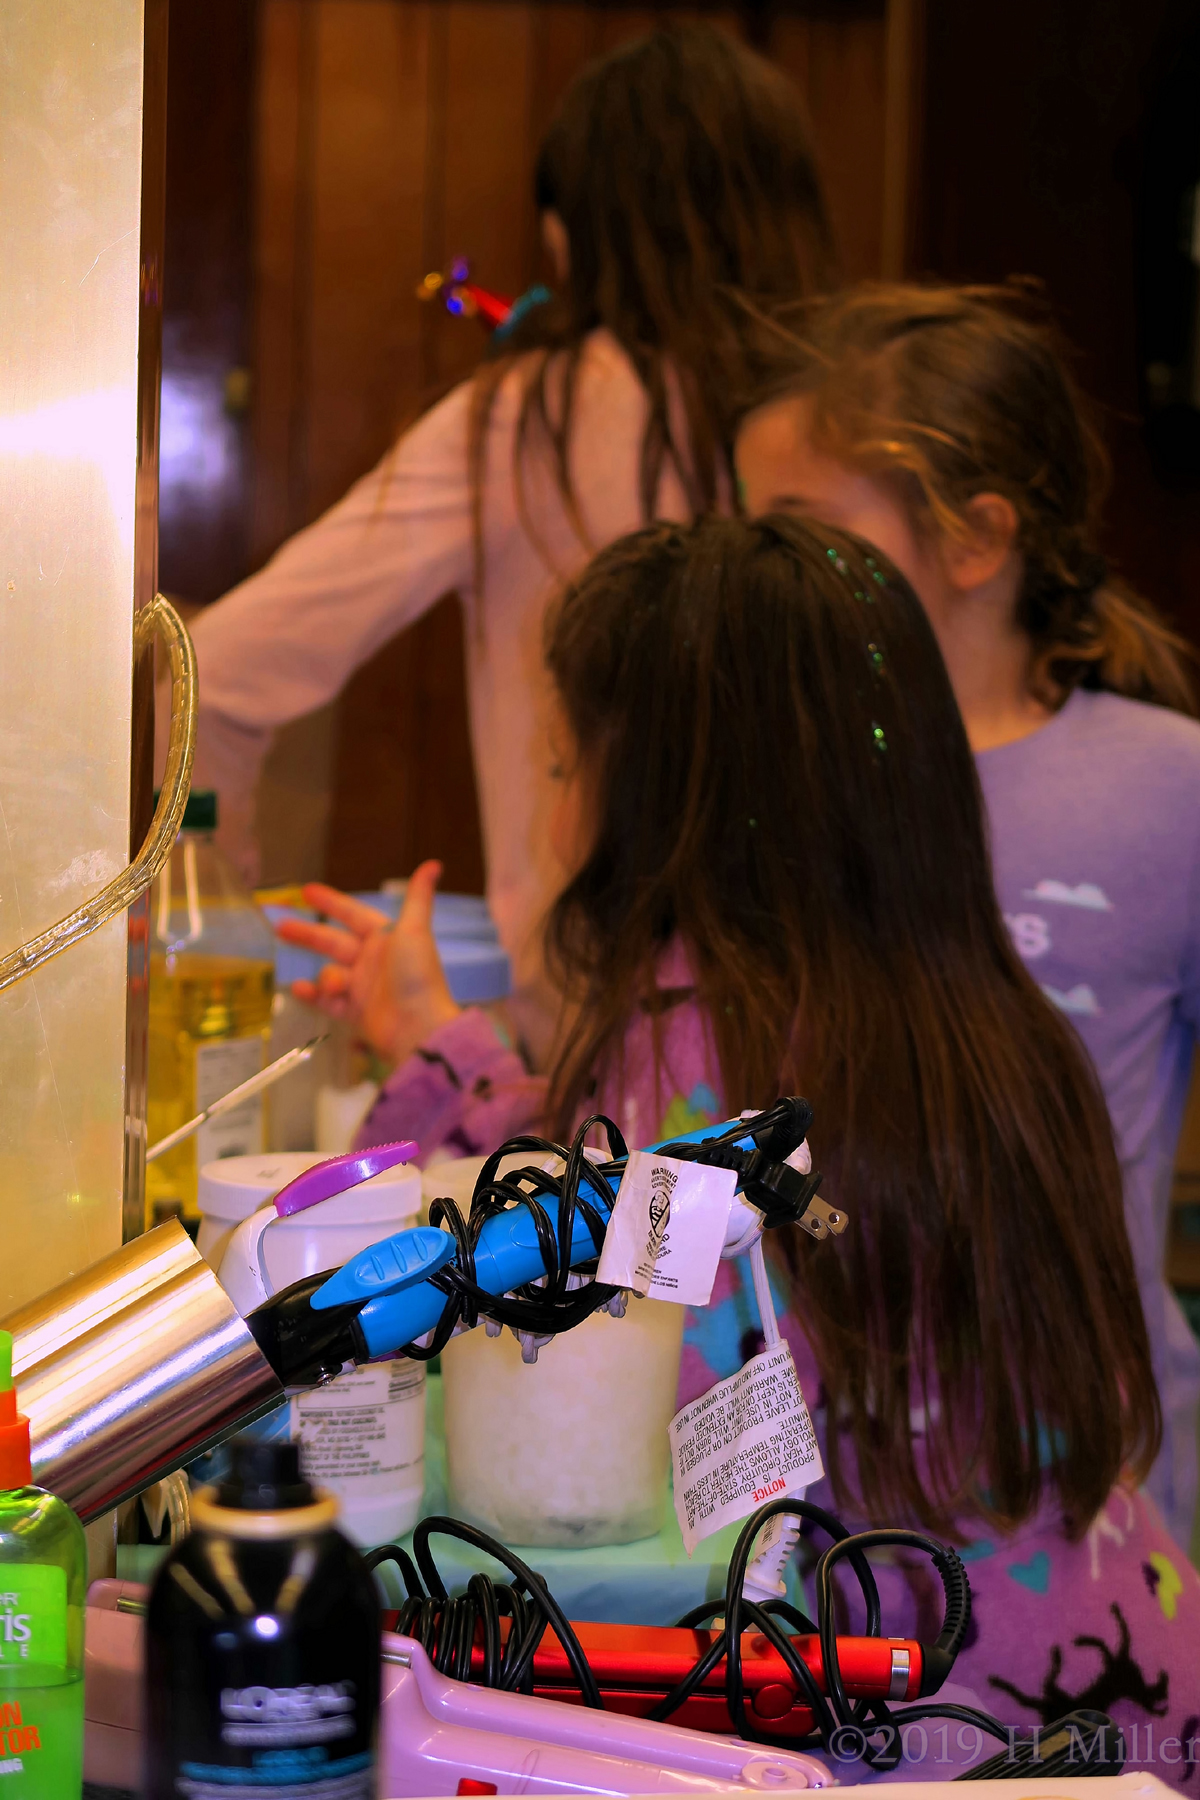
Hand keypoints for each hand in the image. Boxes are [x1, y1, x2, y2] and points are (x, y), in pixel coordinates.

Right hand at [274, 860, 459, 1064]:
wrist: (419, 1027)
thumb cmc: (417, 975)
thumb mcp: (415, 931)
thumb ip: (418, 897)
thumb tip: (433, 864)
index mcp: (386, 939)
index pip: (353, 914)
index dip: (331, 902)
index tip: (306, 890)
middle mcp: (373, 961)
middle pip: (333, 942)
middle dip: (307, 934)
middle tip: (279, 926)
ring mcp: (363, 988)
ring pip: (331, 973)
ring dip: (327, 978)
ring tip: (335, 987)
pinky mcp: (356, 1013)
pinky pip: (327, 1001)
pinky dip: (313, 996)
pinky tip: (299, 989)